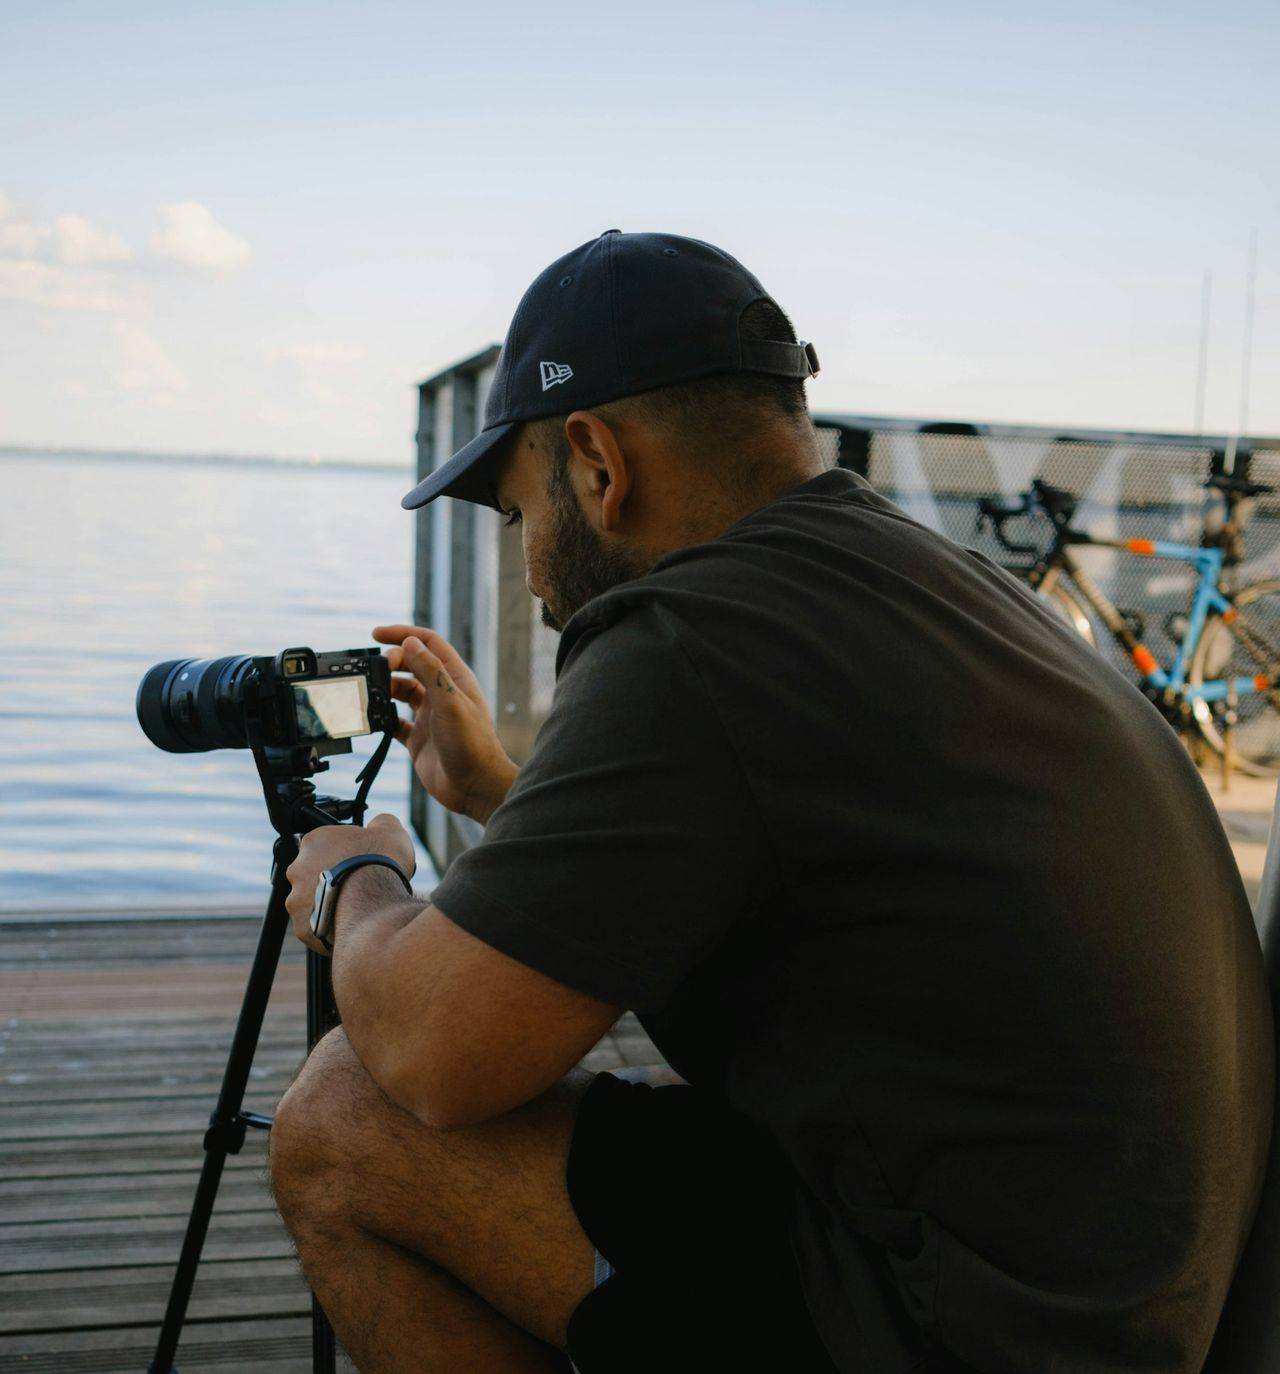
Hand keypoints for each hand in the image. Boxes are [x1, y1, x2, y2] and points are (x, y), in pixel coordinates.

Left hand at [284, 813, 416, 956]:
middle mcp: (297, 869)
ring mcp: (296, 900)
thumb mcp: (389, 830)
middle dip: (332, 881)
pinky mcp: (302, 927)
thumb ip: (381, 823)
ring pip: (312, 905)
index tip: (358, 862)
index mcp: (313, 842)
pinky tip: (349, 927)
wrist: (374, 898)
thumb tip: (380, 824)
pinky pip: (315, 930)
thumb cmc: (379, 862)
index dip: (344, 855)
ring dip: (328, 907)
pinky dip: (329, 931)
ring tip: (355, 911)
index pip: (324, 847)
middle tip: (357, 887)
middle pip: (314, 876)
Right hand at [372, 623, 518, 823]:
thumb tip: (410, 642)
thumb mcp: (450, 702)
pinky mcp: (418, 739)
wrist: (475, 788)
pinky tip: (373, 717)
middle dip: (390, 662)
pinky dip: (382, 717)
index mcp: (454, 679)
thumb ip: (431, 671)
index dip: (403, 634)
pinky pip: (394, 722)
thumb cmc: (472, 745)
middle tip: (375, 669)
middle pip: (411, 665)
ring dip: (384, 688)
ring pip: (401, 692)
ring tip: (370, 692)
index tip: (377, 634)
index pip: (428, 643)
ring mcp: (429, 716)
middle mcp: (442, 694)